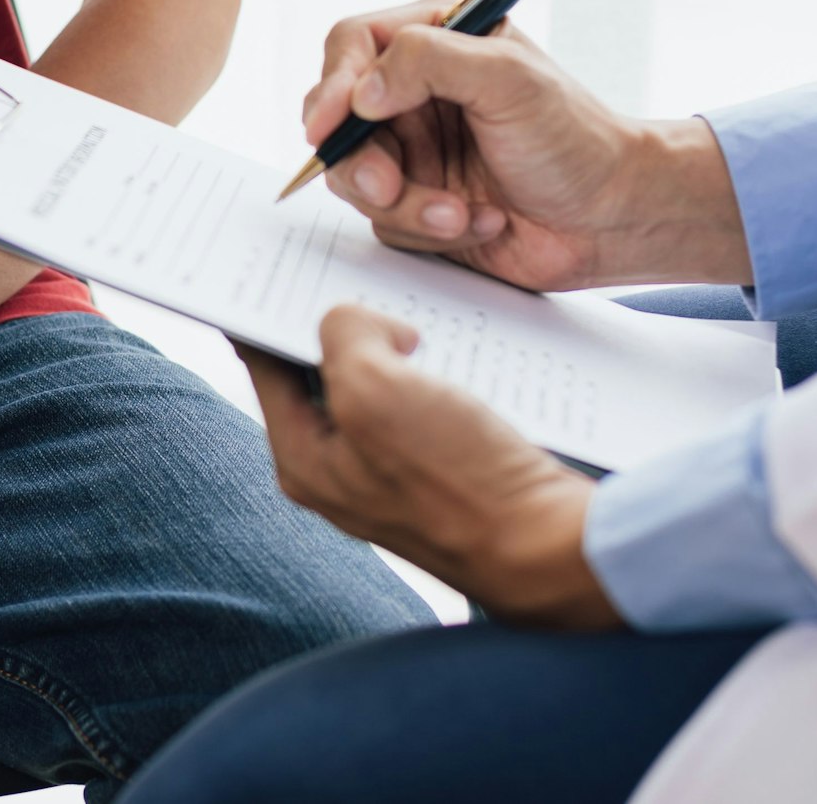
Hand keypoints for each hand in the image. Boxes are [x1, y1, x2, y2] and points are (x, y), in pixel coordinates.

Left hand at [237, 306, 620, 628]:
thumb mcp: (374, 389)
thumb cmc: (458, 479)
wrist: (551, 548)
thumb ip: (342, 336)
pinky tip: (458, 350)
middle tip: (364, 277)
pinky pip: (423, 405)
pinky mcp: (442, 473)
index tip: (283, 267)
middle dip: (342, 327)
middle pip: (321, 373)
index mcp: (303, 459)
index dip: (268, 311)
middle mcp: (339, 473)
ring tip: (419, 311)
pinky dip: (434, 372)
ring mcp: (391, 476)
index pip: (265, 365)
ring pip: (377, 385)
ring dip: (395, 347)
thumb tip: (361, 323)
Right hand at [304, 0, 751, 289]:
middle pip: (339, 119)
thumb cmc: (577, 139)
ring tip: (459, 213)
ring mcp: (414, 151)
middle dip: (360, 161)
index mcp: (437, 39)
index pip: (352, 46)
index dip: (331, 84)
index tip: (326, 125)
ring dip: (405, 204)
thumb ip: (428, 62)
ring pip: (355, 178)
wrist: (613, 218)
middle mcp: (416, 92)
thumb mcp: (508, 79)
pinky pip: (385, 222)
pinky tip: (481, 222)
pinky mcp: (418, 203)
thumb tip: (360, 91)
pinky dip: (427, 229)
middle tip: (388, 186)